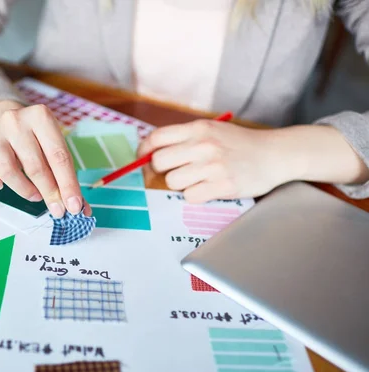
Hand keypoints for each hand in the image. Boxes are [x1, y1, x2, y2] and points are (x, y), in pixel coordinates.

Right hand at [0, 103, 89, 217]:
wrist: (11, 122)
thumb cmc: (37, 141)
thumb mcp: (54, 149)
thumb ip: (66, 176)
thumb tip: (80, 208)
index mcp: (41, 116)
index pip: (58, 156)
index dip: (67, 184)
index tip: (74, 206)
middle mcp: (16, 120)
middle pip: (35, 165)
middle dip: (49, 192)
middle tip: (58, 210)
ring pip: (7, 169)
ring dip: (23, 189)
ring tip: (35, 196)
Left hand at [138, 119, 293, 202]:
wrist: (275, 154)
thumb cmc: (240, 144)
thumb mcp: (212, 130)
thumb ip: (184, 137)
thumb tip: (150, 151)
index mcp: (198, 128)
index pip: (156, 138)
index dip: (143, 150)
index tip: (142, 158)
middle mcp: (203, 145)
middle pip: (159, 162)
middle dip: (160, 170)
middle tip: (173, 171)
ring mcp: (213, 166)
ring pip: (173, 182)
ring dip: (181, 184)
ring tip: (198, 178)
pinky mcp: (222, 185)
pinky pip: (190, 196)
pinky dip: (195, 195)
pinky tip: (209, 187)